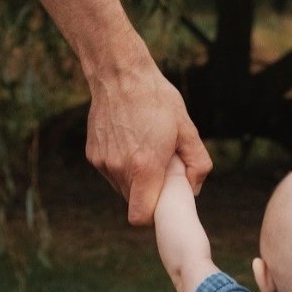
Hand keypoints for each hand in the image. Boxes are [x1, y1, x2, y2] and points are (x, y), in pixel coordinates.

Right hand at [86, 52, 211, 224]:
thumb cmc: (157, 100)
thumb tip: (193, 188)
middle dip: (149, 192)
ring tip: (145, 151)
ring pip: (122, 188)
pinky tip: (130, 143)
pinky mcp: (93, 155)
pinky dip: (122, 166)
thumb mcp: (187, 128)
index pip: (141, 216)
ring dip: (135, 179)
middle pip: (134, 202)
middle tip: (161, 167)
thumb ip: (197, 163)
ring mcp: (103, 163)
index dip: (153, 214)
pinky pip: (111, 173)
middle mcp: (119, 168)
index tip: (163, 198)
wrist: (120, 75)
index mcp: (145, 166)